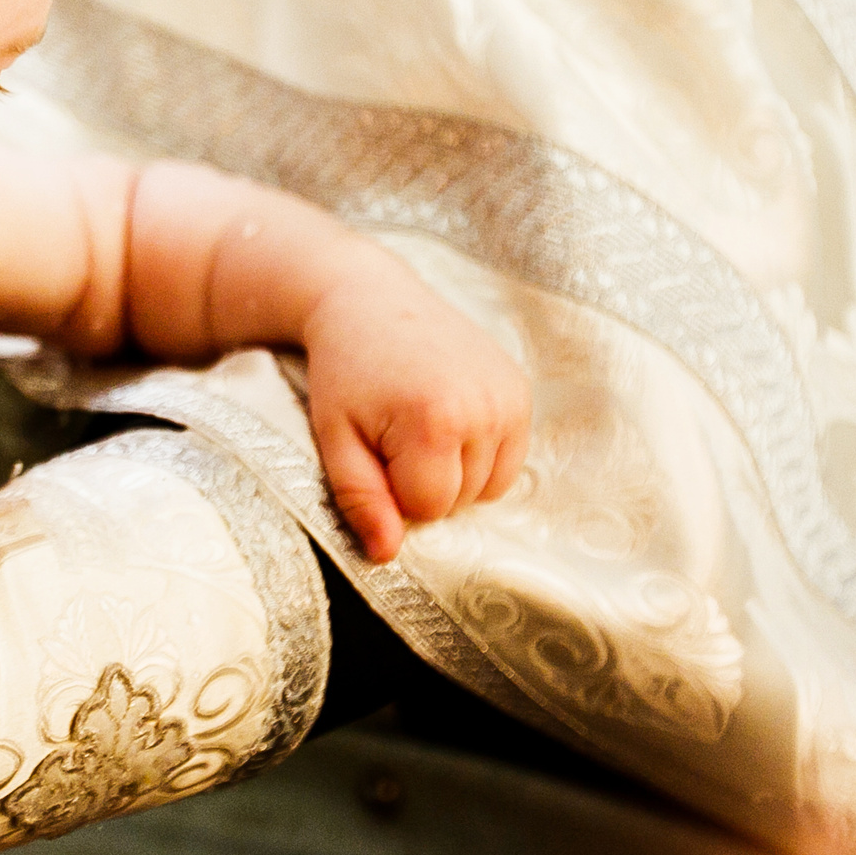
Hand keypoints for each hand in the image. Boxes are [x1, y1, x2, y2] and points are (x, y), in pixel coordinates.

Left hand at [301, 255, 529, 563]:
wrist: (368, 298)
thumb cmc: (343, 372)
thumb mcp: (334, 437)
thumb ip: (360, 498)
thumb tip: (386, 556)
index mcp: (435, 420)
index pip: (428, 508)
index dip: (393, 490)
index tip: (373, 449)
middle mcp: (485, 408)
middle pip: (461, 500)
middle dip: (423, 482)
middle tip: (392, 430)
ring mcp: (510, 396)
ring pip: (488, 486)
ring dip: (453, 472)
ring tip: (418, 424)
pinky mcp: (521, 389)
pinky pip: (508, 460)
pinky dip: (478, 455)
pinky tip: (446, 419)